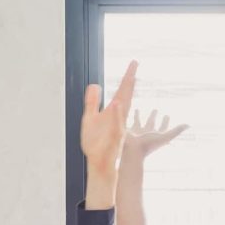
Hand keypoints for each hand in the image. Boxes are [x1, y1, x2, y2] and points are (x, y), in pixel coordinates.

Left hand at [80, 61, 136, 177]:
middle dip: (129, 79)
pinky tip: (116, 104)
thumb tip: (95, 85)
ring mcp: (117, 127)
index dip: (127, 77)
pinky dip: (117, 115)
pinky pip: (117, 125)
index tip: (133, 63)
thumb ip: (92, 102)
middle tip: (135, 63)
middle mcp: (118, 117)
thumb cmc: (96, 143)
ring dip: (125, 94)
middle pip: (125, 95)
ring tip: (130, 77)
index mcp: (113, 112)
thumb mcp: (89, 118)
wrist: (98, 161)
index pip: (122, 91)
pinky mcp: (114, 138)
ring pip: (123, 108)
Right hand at [124, 109, 187, 160]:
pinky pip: (129, 121)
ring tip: (138, 110)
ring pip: (139, 122)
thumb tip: (189, 124)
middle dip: (153, 116)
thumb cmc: (149, 145)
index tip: (167, 115)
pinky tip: (128, 110)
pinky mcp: (128, 130)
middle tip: (155, 109)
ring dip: (139, 116)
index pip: (162, 127)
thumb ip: (176, 131)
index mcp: (156, 135)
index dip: (165, 122)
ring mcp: (137, 132)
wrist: (132, 151)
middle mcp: (146, 133)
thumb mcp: (165, 137)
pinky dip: (130, 116)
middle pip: (151, 124)